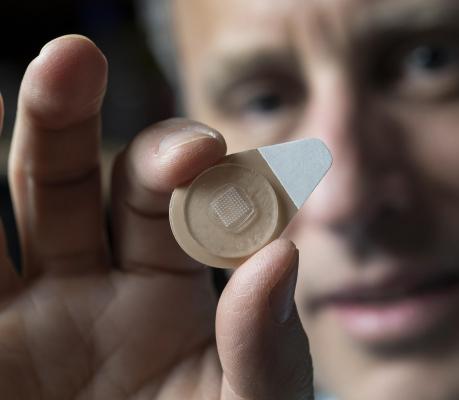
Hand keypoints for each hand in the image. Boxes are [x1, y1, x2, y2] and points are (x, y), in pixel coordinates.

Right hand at [0, 35, 313, 399]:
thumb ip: (267, 343)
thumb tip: (284, 255)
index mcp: (168, 287)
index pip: (178, 204)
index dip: (188, 170)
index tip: (209, 152)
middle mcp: (93, 283)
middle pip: (81, 180)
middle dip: (73, 116)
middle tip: (73, 55)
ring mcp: (28, 311)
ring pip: (14, 205)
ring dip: (13, 139)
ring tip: (17, 74)